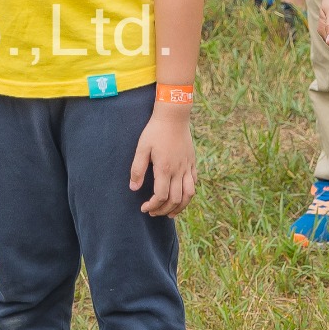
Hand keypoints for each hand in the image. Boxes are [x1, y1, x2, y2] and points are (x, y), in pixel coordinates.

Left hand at [131, 102, 195, 216]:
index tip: (144, 208)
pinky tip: (181, 197)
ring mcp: (187, 167)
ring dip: (180, 207)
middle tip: (153, 212)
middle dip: (163, 210)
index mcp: (164, 168)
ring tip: (170, 213)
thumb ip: (137, 169)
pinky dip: (189, 195)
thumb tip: (134, 188)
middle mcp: (178, 170)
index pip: (161, 196)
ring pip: (189, 195)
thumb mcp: (142, 148)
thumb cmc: (155, 131)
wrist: (174, 116)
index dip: (152, 206)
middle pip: (175, 199)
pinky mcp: (192, 163)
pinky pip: (194, 183)